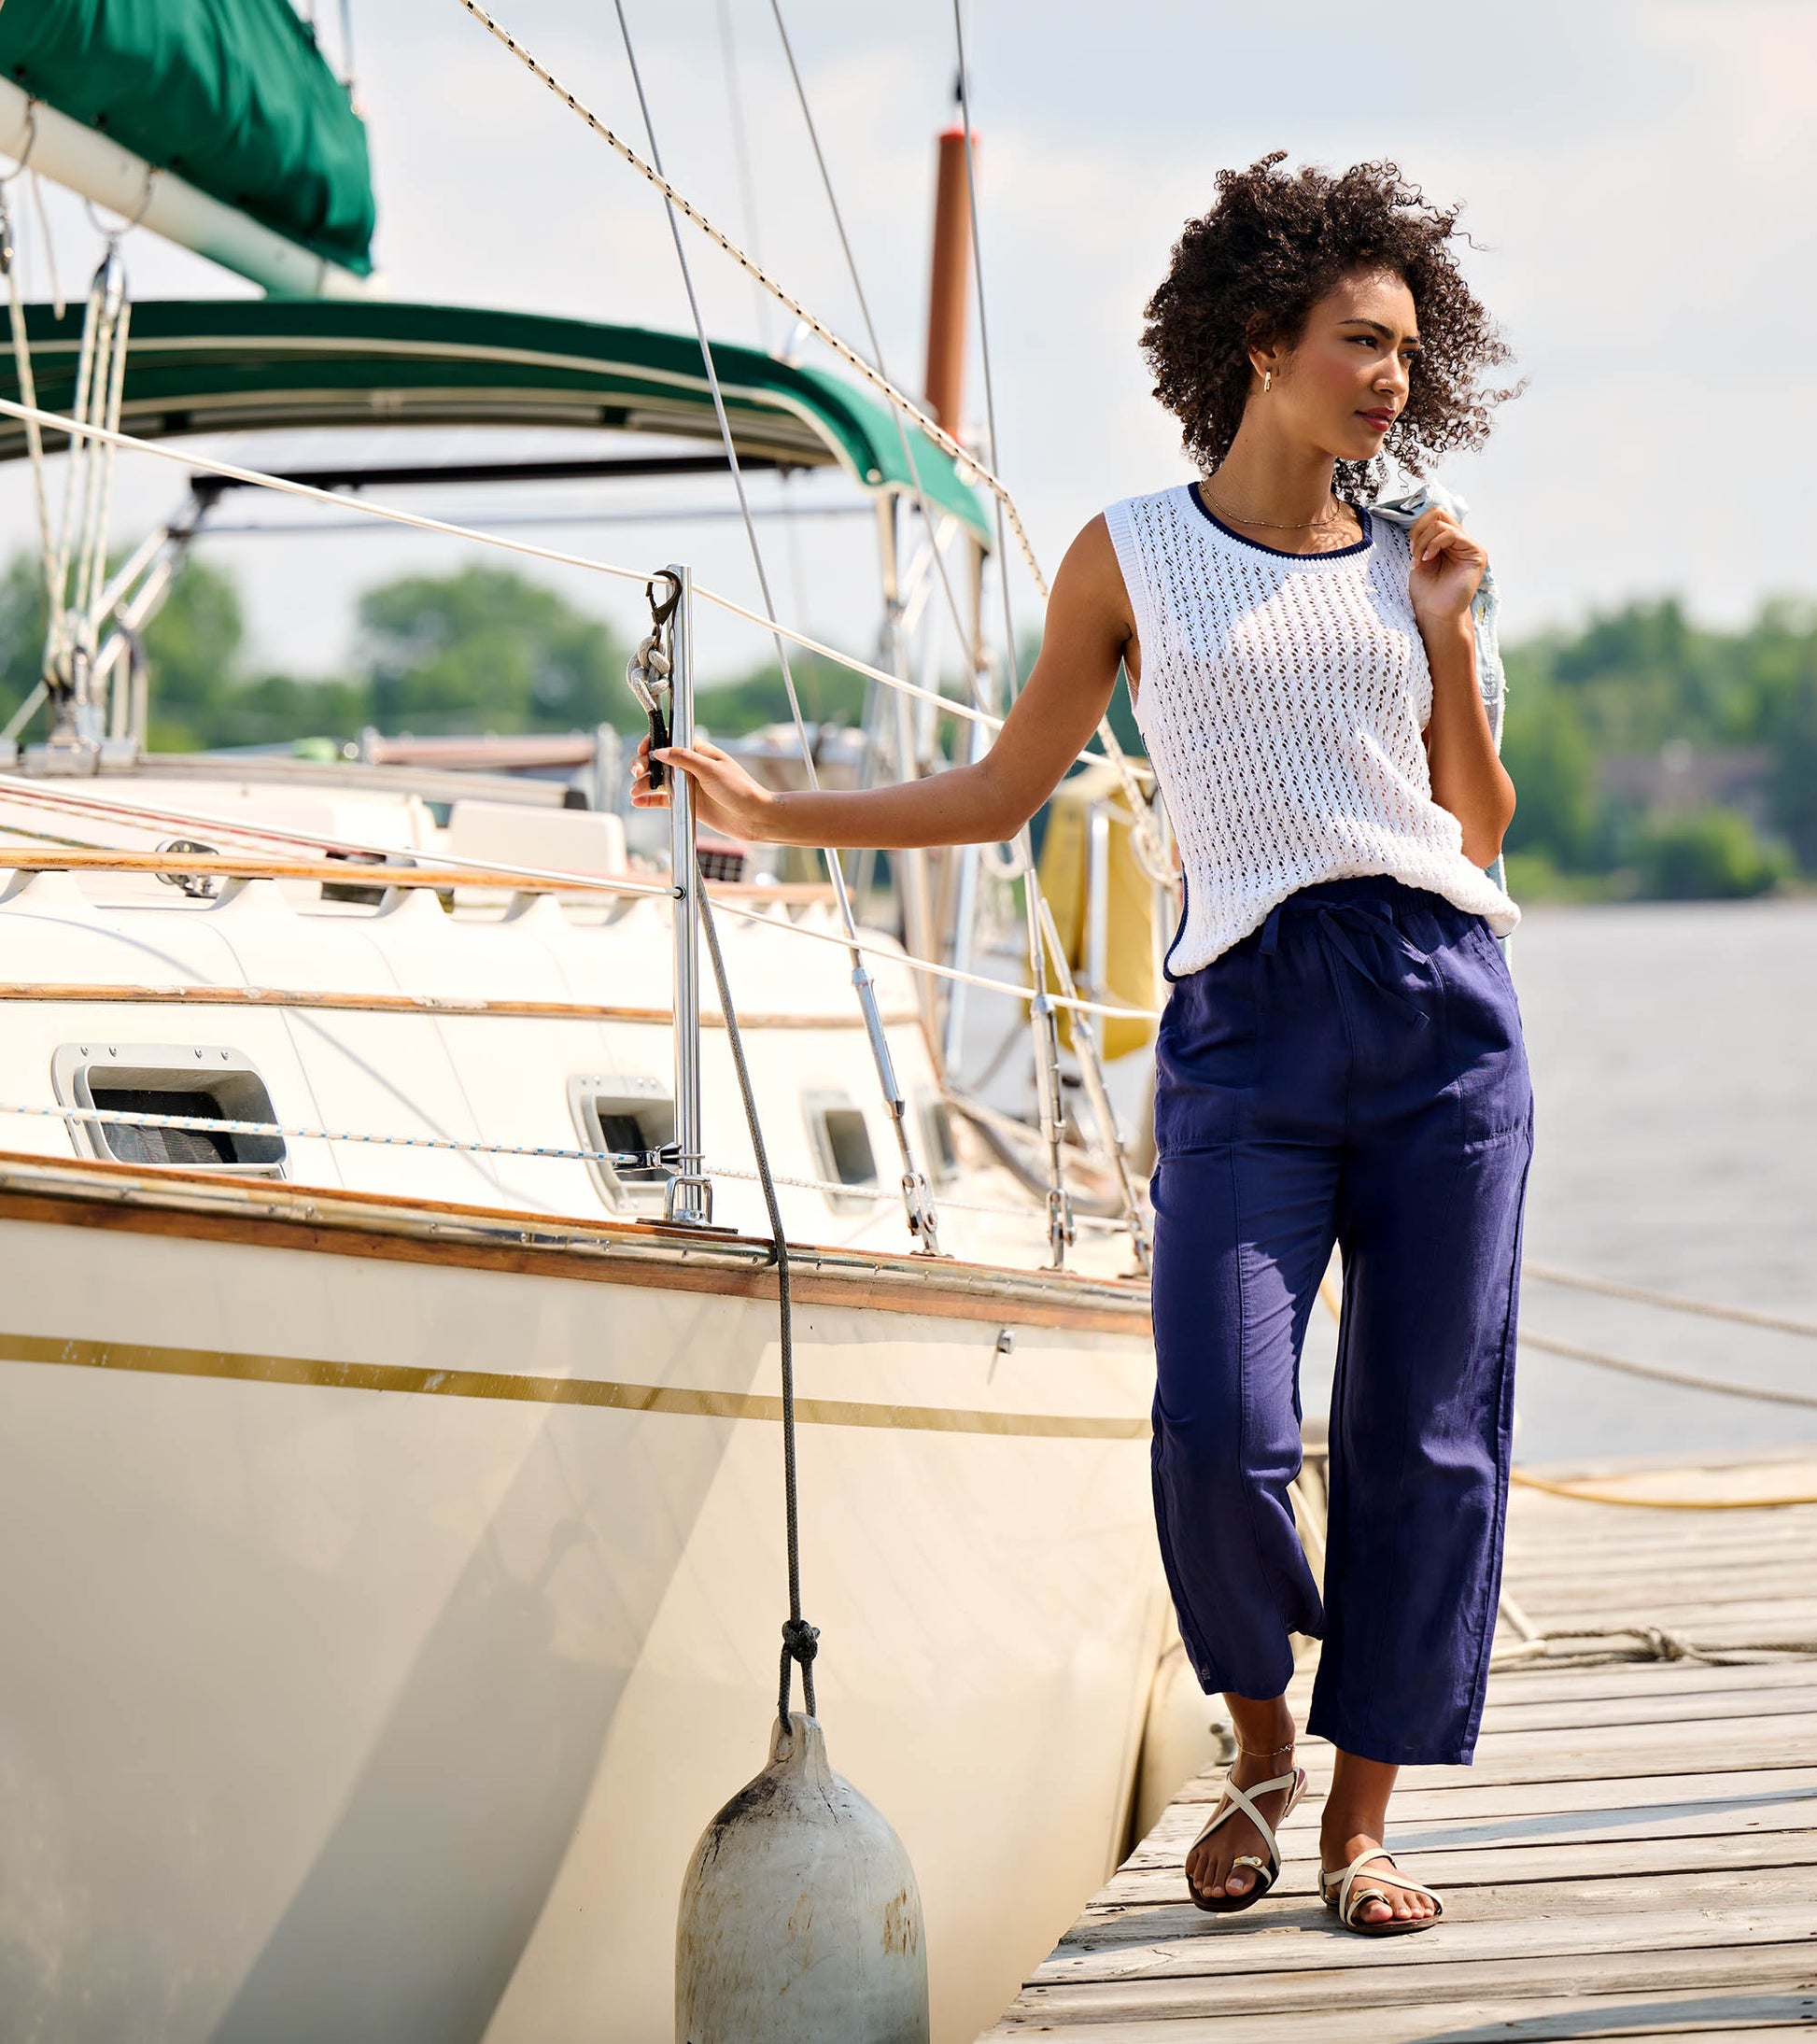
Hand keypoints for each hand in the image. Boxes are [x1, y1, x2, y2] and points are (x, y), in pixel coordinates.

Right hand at [631, 732, 777, 840]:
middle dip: (644, 764)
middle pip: (659, 761)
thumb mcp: (712, 770)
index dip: (653, 743)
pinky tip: (638, 801)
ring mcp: (687, 784)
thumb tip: (660, 751)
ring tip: (634, 791)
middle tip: (636, 772)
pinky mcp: (685, 802)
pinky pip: (662, 799)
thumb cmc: (739, 789)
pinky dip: (649, 800)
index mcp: (698, 751)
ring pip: (658, 780)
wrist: (753, 817)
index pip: (670, 740)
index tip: (643, 750)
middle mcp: (690, 766)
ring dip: (643, 783)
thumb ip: (684, 759)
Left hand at [1406, 506, 1485, 630]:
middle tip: (1413, 551)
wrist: (1434, 613)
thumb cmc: (1426, 591)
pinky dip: (1434, 544)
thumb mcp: (1420, 558)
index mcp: (1447, 541)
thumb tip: (1420, 519)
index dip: (1417, 527)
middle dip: (1419, 530)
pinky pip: (1453, 534)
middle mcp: (1461, 541)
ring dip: (1423, 541)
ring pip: (1442, 524)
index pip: (1434, 515)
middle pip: (1438, 512)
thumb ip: (1423, 538)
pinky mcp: (1477, 553)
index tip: (1410, 549)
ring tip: (1419, 560)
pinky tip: (1427, 559)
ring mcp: (1470, 546)